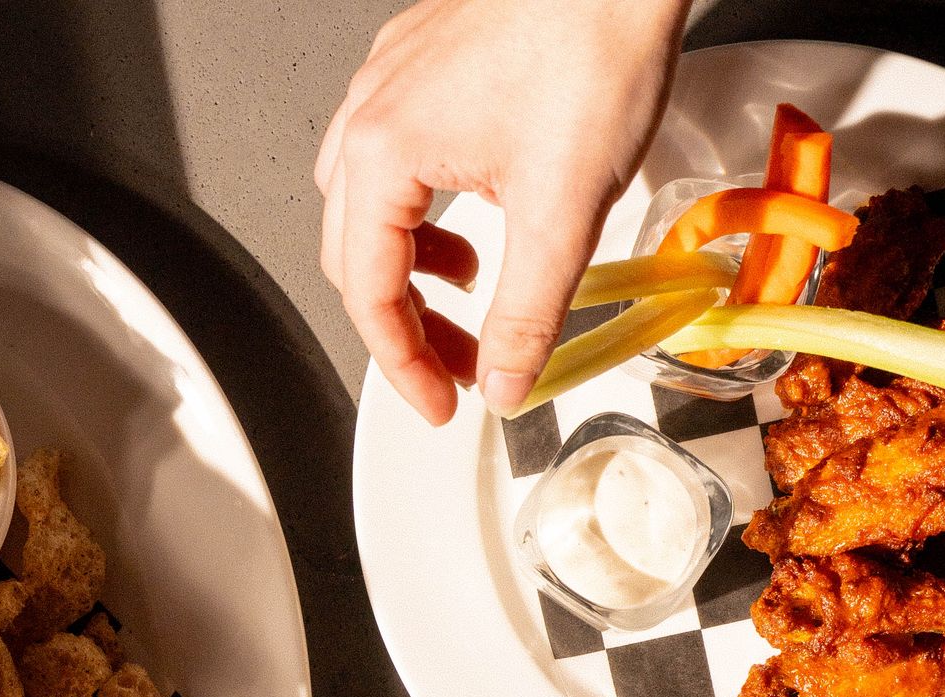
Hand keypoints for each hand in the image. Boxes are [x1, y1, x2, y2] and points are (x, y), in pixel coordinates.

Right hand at [318, 0, 690, 422]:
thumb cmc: (588, 45)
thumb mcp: (563, 210)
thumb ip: (527, 313)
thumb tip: (503, 380)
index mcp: (383, 156)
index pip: (370, 295)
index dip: (406, 365)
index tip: (441, 402)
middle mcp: (370, 116)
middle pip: (356, 255)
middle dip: (408, 324)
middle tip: (460, 365)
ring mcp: (392, 83)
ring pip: (368, 202)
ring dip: (412, 261)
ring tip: (471, 285)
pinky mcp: (425, 62)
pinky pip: (395, 153)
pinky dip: (427, 202)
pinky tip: (479, 204)